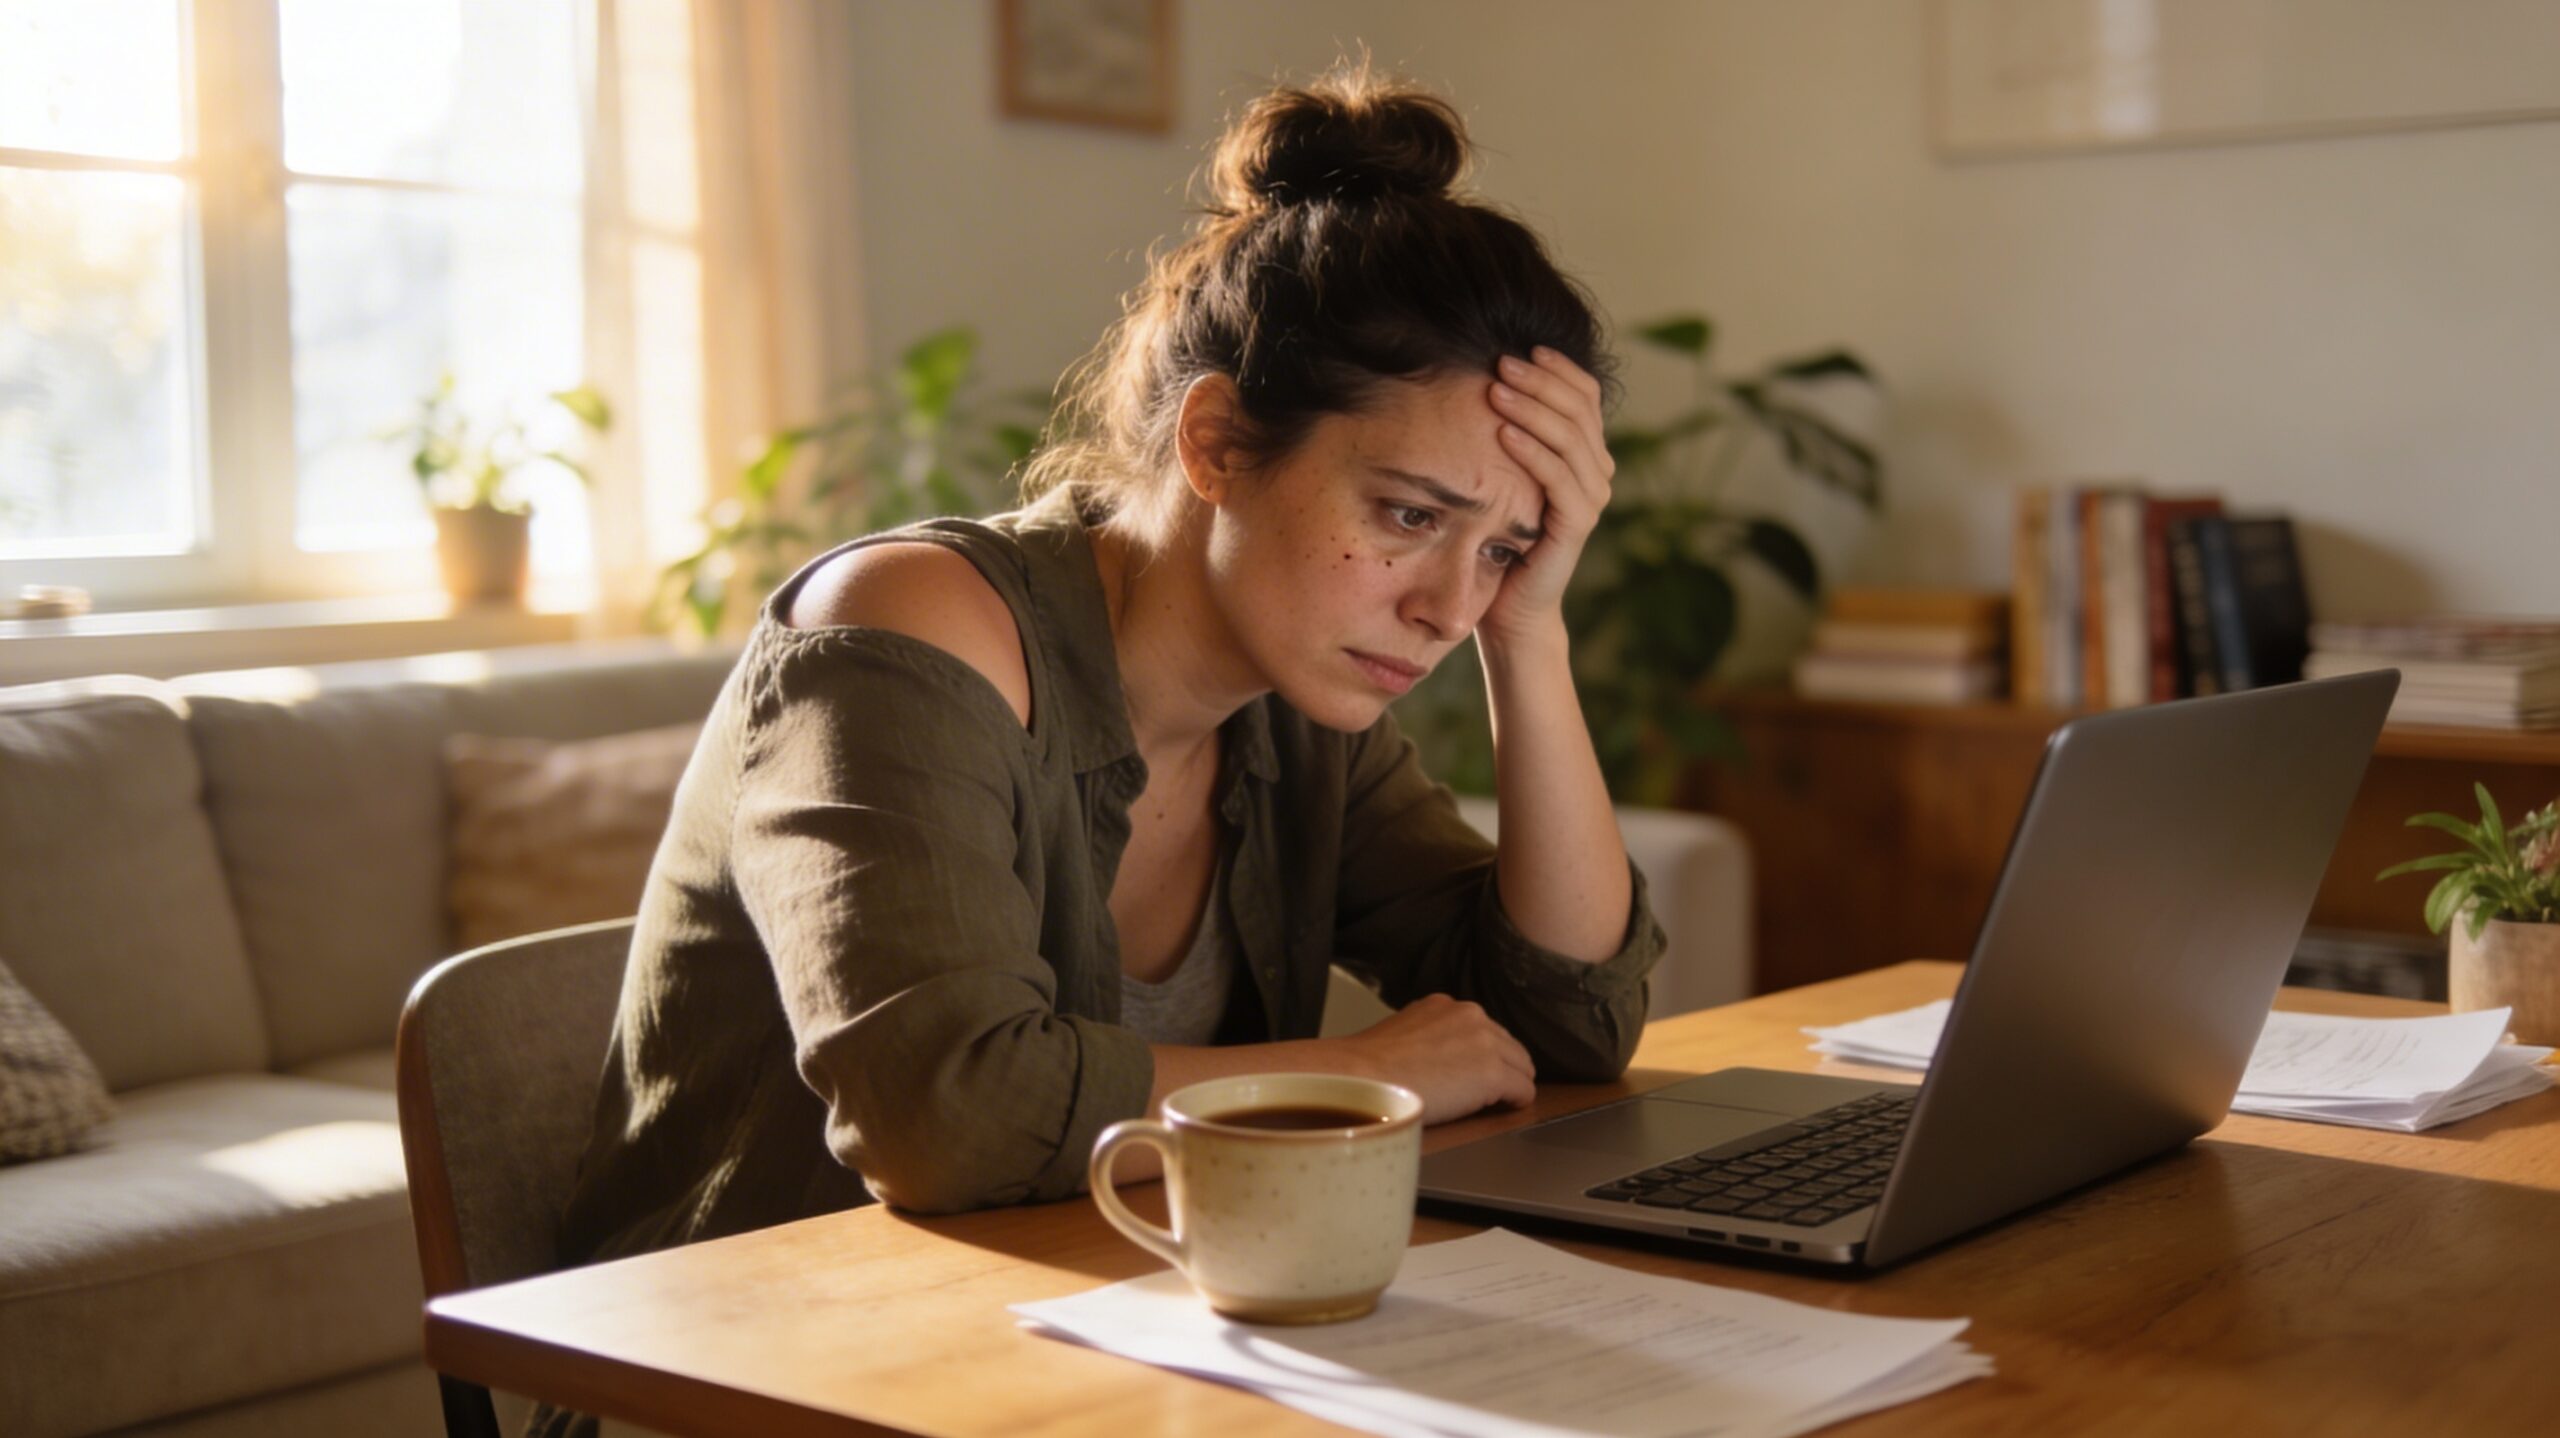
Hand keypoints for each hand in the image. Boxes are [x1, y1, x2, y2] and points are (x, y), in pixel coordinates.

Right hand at [1341, 993, 1536, 1124]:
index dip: (1482, 1055)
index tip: (1473, 1073)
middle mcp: (1471, 1015)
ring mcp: (1485, 1043)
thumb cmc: (1369, 1067)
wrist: (1362, 1078)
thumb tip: (1441, 1056)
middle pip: (1509, 1046)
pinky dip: (1516, 1102)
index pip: (1483, 1030)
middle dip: (1501, 1069)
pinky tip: (1503, 1110)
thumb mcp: (1403, 1032)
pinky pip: (1524, 1091)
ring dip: (1510, 1085)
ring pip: (1521, 1067)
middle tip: (1484, 1093)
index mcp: (1447, 1006)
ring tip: (1490, 1104)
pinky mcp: (1493, 1074)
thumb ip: (1430, 1036)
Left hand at [1478, 347, 1613, 653]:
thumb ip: (1511, 433)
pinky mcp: (1576, 525)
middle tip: (1502, 361)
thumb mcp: (1504, 476)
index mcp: (1586, 453)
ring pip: (1571, 438)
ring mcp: (1591, 498)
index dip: (1558, 367)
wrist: (1509, 605)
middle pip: (1580, 409)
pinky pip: (1559, 478)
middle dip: (1540, 380)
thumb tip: (1484, 376)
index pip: (1584, 394)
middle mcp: (1597, 472)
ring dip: (1533, 408)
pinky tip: (1502, 432)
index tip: (1522, 345)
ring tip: (1497, 387)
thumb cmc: (1498, 536)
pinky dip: (1532, 451)